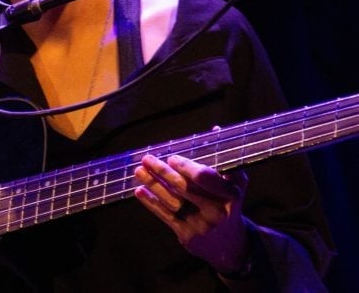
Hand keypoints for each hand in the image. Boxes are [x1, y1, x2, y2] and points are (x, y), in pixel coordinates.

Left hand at [134, 153, 249, 273]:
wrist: (231, 246)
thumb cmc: (229, 205)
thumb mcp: (236, 184)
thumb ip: (225, 159)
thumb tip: (215, 129)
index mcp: (229, 195)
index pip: (204, 178)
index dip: (185, 167)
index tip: (171, 158)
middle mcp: (216, 211)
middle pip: (184, 188)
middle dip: (163, 172)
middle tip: (147, 158)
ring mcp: (201, 225)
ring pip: (172, 201)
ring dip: (153, 184)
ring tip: (139, 171)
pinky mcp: (187, 236)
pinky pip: (166, 216)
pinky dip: (151, 203)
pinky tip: (140, 191)